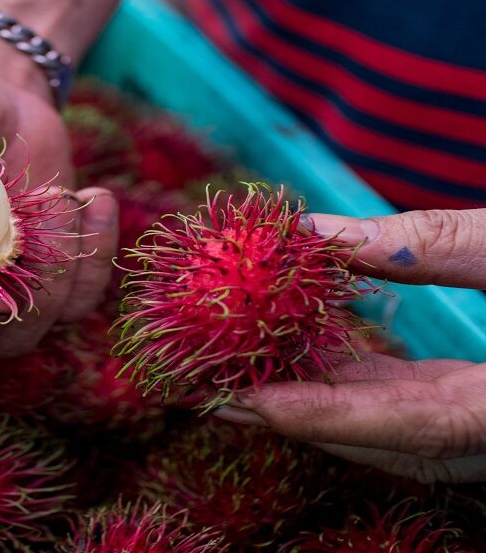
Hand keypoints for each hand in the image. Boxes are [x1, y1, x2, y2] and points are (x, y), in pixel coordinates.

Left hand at [214, 207, 485, 481]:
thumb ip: (434, 244)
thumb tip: (315, 231)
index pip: (416, 425)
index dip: (328, 416)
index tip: (251, 400)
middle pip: (380, 437)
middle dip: (289, 414)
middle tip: (210, 390)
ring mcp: (481, 427)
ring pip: (381, 425)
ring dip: (306, 397)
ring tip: (231, 371)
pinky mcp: (472, 406)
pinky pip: (398, 404)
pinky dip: (342, 381)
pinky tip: (293, 351)